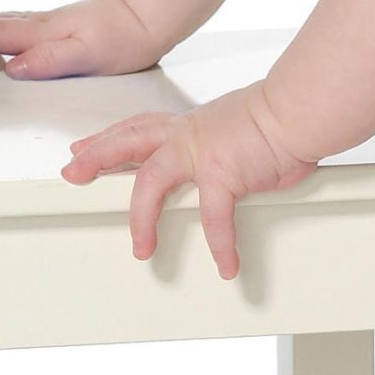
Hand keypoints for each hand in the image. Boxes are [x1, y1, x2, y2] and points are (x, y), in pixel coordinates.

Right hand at [0, 0, 169, 78]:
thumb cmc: (124, 37)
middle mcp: (39, 24)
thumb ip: (48, 61)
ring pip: (2, 23)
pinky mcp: (58, 26)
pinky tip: (3, 47)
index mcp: (41, 33)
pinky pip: (17, 26)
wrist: (149, 16)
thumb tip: (12, 68)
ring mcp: (47, 23)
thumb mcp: (87, 55)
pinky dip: (0, 34)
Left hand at [59, 81, 316, 279]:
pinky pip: (215, 218)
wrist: (302, 108)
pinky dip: (222, 245)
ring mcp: (203, 153)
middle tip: (72, 172)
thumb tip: (241, 155)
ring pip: (151, 181)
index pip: (141, 127)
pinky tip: (227, 265)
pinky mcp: (224, 174)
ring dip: (141, 218)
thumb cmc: (284, 115)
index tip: (86, 146)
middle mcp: (191, 135)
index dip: (110, 138)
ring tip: (142, 249)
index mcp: (194, 125)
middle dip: (96, 156)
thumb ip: (230, 142)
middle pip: (129, 141)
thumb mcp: (243, 124)